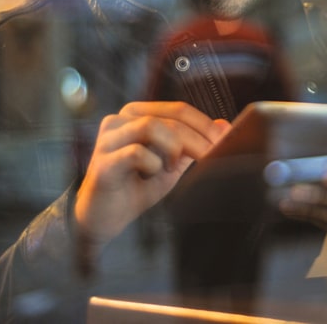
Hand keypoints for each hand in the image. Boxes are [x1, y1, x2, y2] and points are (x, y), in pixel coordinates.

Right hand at [74, 102, 229, 247]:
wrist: (104, 218)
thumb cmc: (138, 186)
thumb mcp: (172, 164)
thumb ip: (193, 144)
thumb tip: (224, 125)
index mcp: (137, 115)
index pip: (179, 109)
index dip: (205, 124)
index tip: (224, 141)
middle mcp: (120, 120)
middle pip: (170, 118)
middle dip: (197, 138)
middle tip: (210, 157)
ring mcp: (108, 139)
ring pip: (152, 126)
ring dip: (172, 148)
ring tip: (171, 167)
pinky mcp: (102, 162)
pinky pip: (136, 153)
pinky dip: (153, 164)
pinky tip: (151, 175)